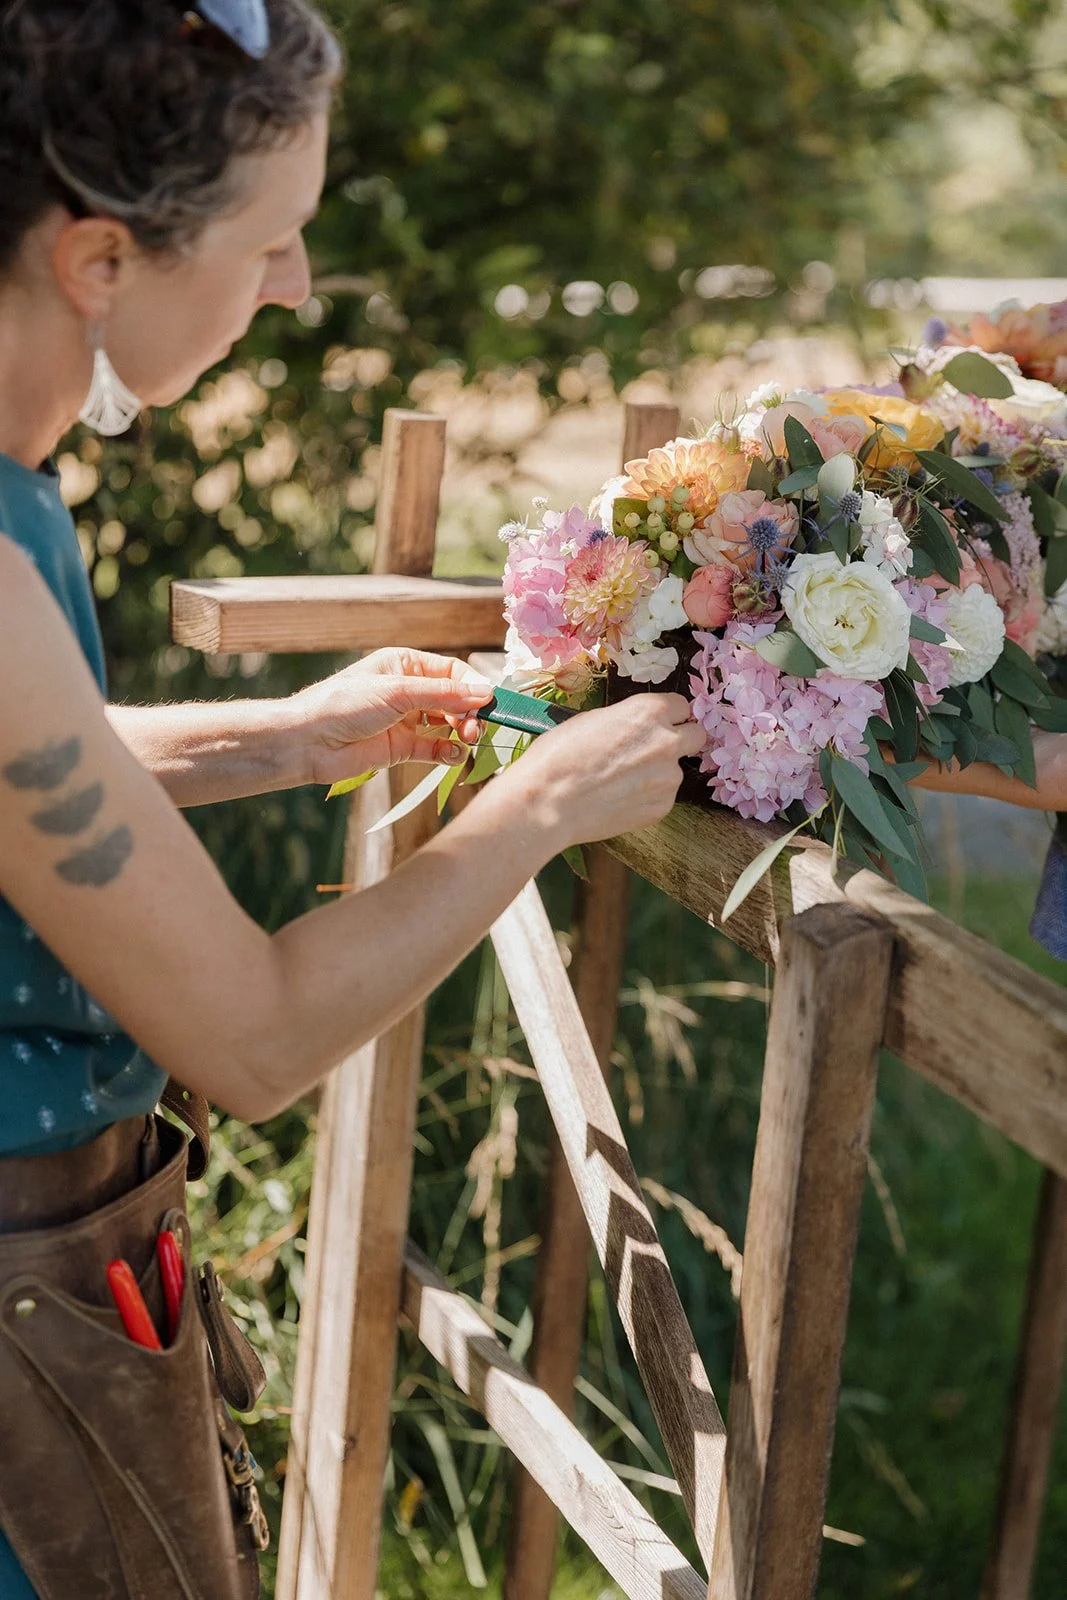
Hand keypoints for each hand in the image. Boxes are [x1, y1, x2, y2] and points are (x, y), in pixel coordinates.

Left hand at [287, 648, 493, 786]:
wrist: (308, 742)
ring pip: (448, 725)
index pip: (452, 671)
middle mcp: (408, 691)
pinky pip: (436, 750)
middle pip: (455, 699)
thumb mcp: (398, 692)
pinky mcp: (401, 748)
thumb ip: (443, 694)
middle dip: (470, 712)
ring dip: (463, 732)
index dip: (472, 687)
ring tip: (467, 740)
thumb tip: (485, 693)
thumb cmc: (344, 704)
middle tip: (476, 728)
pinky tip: (454, 755)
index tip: (487, 704)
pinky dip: (449, 753)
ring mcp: (406, 720)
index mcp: (405, 665)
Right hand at [503, 693, 704, 847]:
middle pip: (696, 736)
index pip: (682, 706)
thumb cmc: (559, 755)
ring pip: (675, 771)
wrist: (549, 802)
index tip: (658, 724)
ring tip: (619, 783)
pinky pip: (662, 797)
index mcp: (649, 712)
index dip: (669, 716)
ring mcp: (668, 778)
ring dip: (658, 774)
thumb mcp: (593, 719)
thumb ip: (626, 720)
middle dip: (680, 740)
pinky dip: (646, 798)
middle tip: (653, 751)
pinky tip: (618, 801)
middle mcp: (667, 742)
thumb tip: (636, 729)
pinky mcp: (662, 808)